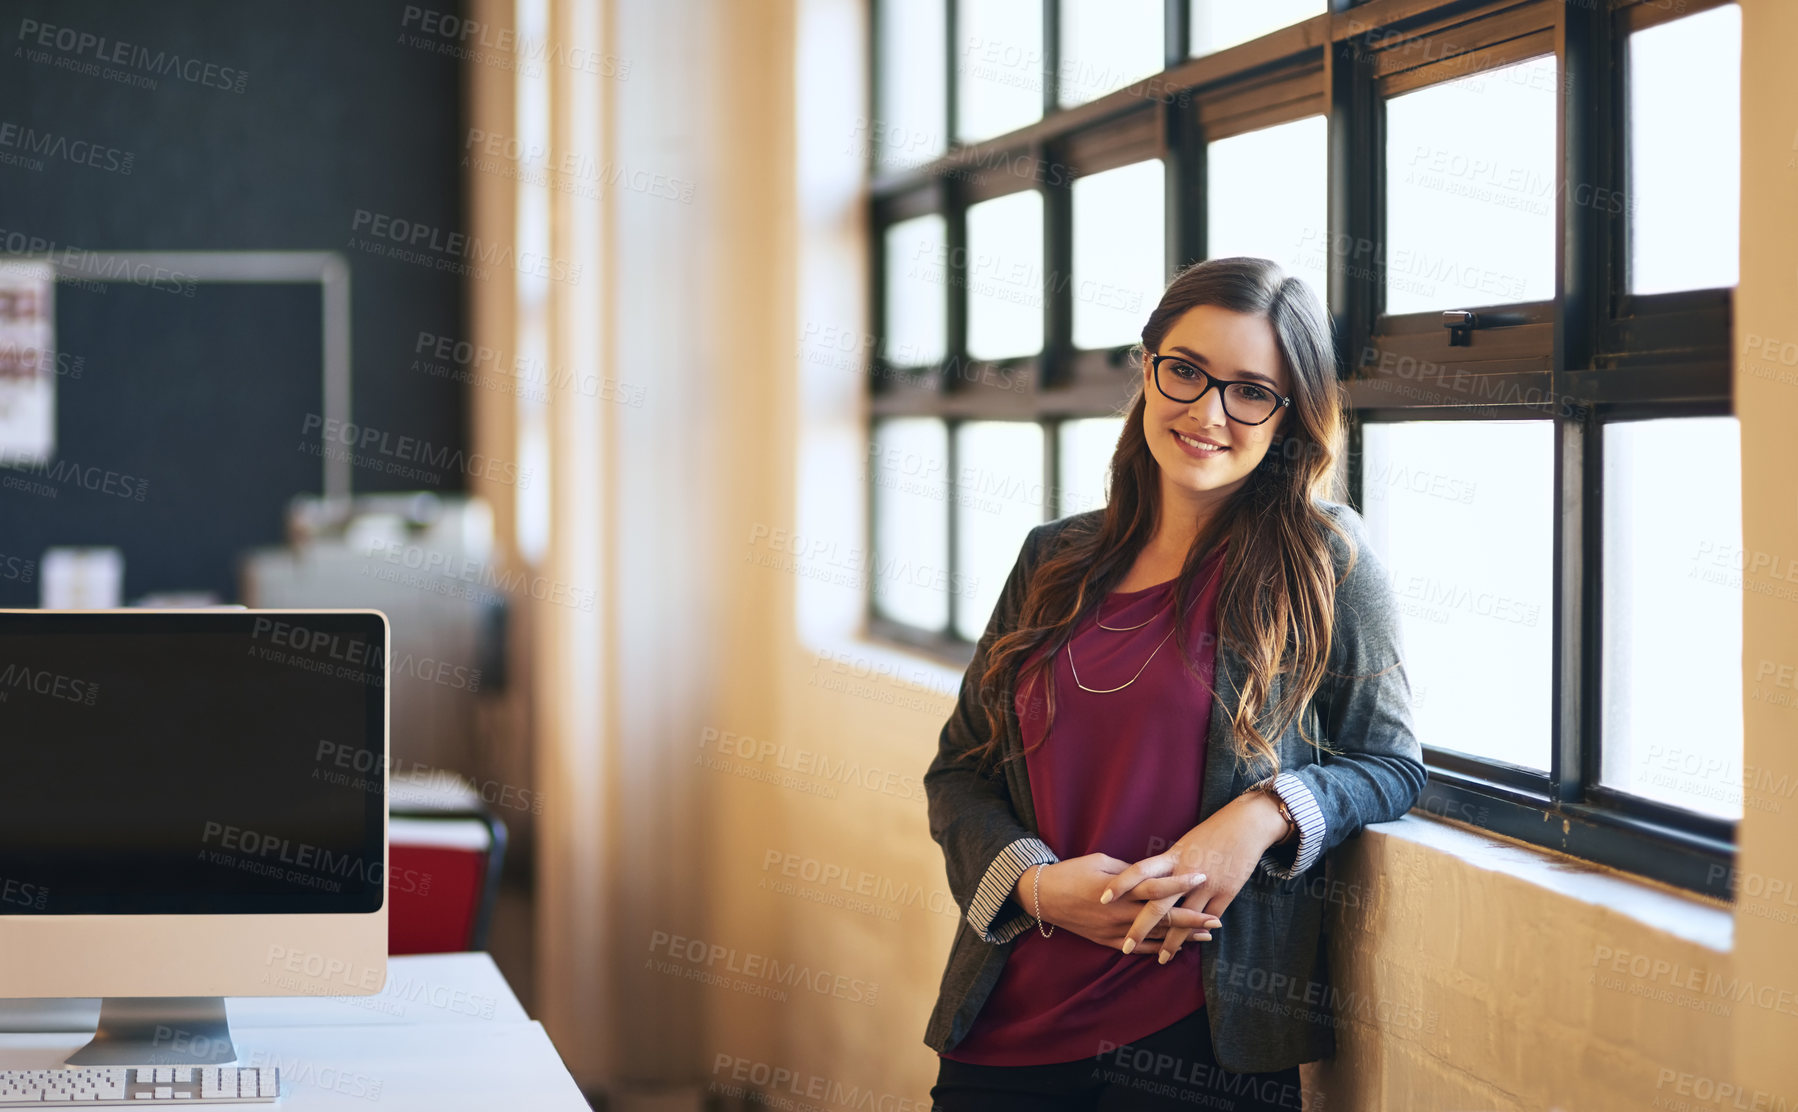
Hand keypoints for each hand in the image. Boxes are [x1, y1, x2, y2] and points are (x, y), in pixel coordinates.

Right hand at [1016, 853, 1221, 954]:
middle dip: (1192, 919)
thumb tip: (1152, 876)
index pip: (1157, 887)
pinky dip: (1159, 949)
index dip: (1181, 884)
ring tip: (1206, 935)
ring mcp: (1114, 930)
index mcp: (1120, 890)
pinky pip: (1138, 949)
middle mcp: (1121, 913)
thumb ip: (1130, 873)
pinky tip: (1177, 949)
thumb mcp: (1102, 862)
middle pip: (1163, 917)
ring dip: (1182, 936)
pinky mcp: (1107, 940)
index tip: (1203, 878)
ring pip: (1155, 936)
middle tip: (1217, 919)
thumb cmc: (1072, 871)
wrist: (1043, 896)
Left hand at [1102, 791, 1290, 963]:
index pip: (1139, 870)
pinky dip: (1197, 933)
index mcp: (1171, 856)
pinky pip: (1207, 918)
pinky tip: (1189, 946)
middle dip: (1140, 928)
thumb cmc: (1211, 833)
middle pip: (1158, 904)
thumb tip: (1145, 881)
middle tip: (1125, 947)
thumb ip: (1165, 865)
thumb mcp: (1183, 845)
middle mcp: (1185, 872)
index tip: (1102, 899)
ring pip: (1183, 919)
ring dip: (1171, 941)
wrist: (1246, 825)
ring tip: (1161, 958)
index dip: (1120, 884)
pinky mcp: (1226, 892)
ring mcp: (1207, 884)